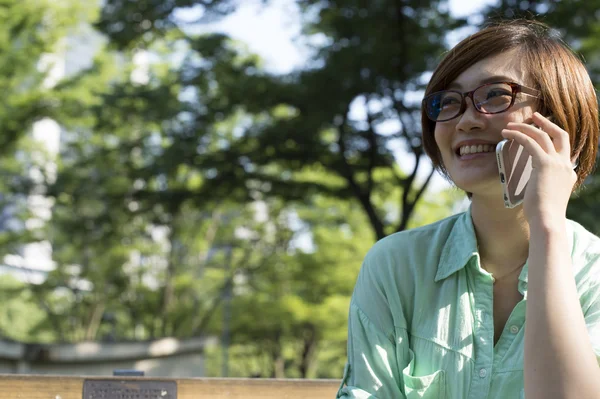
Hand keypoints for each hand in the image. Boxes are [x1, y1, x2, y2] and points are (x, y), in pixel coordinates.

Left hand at [501, 112, 575, 226]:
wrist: (547, 221)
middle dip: (547, 123)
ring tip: (511, 126)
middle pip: (560, 135)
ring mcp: (557, 163)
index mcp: (568, 173)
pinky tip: (507, 134)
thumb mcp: (546, 197)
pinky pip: (530, 142)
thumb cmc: (543, 215)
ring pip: (542, 135)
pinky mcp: (545, 164)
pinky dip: (518, 135)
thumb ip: (543, 187)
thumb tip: (532, 185)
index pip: (564, 149)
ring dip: (526, 127)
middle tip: (534, 116)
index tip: (542, 130)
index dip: (554, 137)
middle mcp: (566, 165)